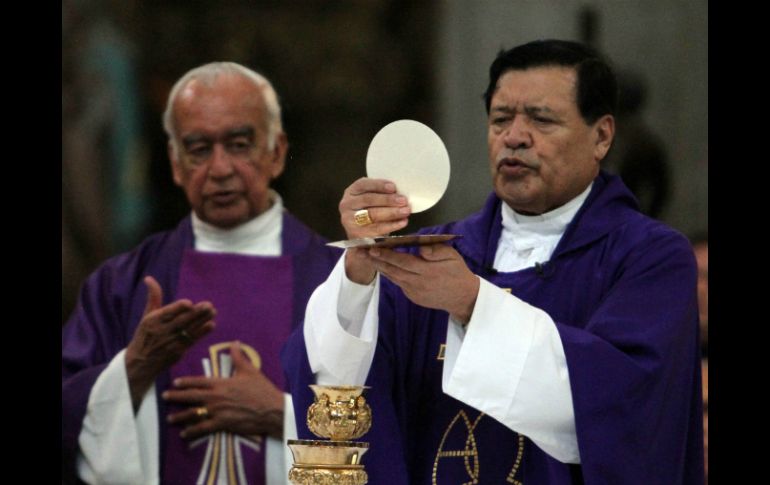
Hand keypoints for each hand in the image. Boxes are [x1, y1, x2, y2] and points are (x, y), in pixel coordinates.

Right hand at [125, 276, 215, 409]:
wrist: (140, 363)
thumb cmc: (145, 334)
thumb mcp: (146, 316)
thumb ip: (153, 297)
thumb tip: (149, 278)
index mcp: (152, 321)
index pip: (167, 313)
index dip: (178, 308)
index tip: (189, 303)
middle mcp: (162, 331)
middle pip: (181, 321)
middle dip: (196, 313)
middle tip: (209, 305)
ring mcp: (171, 343)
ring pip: (189, 330)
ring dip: (202, 321)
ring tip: (213, 311)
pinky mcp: (178, 352)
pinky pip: (192, 341)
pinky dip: (202, 333)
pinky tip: (211, 325)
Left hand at [163, 341, 283, 440]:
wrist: (271, 409)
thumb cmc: (261, 389)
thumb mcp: (250, 370)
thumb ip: (239, 357)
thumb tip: (234, 342)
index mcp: (220, 383)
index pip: (198, 381)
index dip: (185, 382)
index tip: (175, 382)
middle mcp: (215, 397)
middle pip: (190, 396)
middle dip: (176, 396)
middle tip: (164, 397)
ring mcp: (217, 411)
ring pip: (193, 414)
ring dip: (180, 416)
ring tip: (169, 418)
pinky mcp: (222, 424)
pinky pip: (203, 428)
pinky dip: (192, 431)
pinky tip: (185, 433)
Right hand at [339, 177, 410, 283]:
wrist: (361, 232)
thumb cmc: (370, 210)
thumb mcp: (372, 198)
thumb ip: (382, 193)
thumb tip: (400, 193)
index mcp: (352, 191)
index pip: (363, 185)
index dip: (378, 185)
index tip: (393, 187)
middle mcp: (347, 204)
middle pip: (368, 200)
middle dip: (388, 200)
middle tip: (403, 201)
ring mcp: (349, 220)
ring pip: (372, 214)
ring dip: (391, 213)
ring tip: (406, 211)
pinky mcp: (356, 234)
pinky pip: (376, 229)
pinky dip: (391, 225)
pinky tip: (402, 222)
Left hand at [368, 243, 479, 322]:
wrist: (463, 298)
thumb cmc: (458, 272)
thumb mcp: (452, 256)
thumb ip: (436, 251)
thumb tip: (420, 248)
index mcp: (427, 271)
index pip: (403, 262)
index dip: (387, 255)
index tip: (373, 249)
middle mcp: (418, 283)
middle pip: (393, 271)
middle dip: (376, 261)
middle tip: (361, 252)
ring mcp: (414, 292)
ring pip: (393, 278)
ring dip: (380, 267)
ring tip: (367, 257)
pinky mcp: (413, 297)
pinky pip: (399, 284)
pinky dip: (390, 275)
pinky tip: (383, 266)